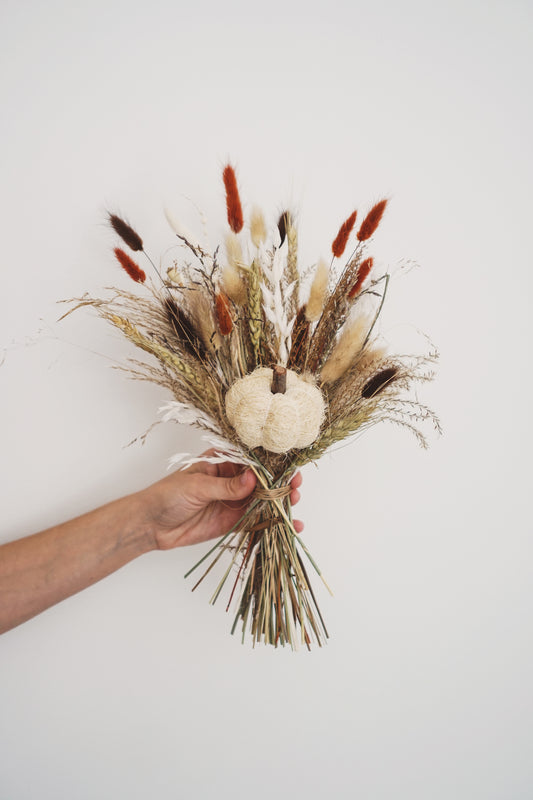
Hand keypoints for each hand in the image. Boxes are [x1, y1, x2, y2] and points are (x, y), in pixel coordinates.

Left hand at [141, 451, 303, 549]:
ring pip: (264, 500)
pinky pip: (258, 521)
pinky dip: (274, 522)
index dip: (272, 463)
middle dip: (281, 483)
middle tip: (295, 487)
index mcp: (222, 462)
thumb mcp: (197, 486)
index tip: (288, 467)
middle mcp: (232, 480)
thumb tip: (252, 480)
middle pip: (264, 480)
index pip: (252, 460)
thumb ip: (226, 486)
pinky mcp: (233, 521)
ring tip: (295, 503)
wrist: (150, 524)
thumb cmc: (167, 495)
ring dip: (281, 501)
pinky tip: (290, 525)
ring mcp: (234, 501)